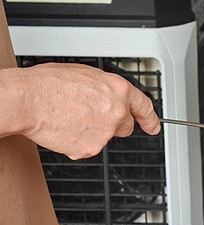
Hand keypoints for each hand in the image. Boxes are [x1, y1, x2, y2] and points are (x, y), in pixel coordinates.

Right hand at [7, 63, 160, 159]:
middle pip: (125, 127)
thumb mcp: (87, 75)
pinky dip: (77, 142)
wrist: (28, 100)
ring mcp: (105, 132)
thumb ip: (106, 90)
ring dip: (92, 132)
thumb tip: (109, 97)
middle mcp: (117, 111)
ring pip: (104, 138)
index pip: (144, 107)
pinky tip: (65, 129)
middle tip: (92, 118)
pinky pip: (87, 148)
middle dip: (113, 125)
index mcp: (118, 90)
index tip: (154, 127)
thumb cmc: (49, 84)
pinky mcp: (91, 148)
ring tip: (70, 118)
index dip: (151, 119)